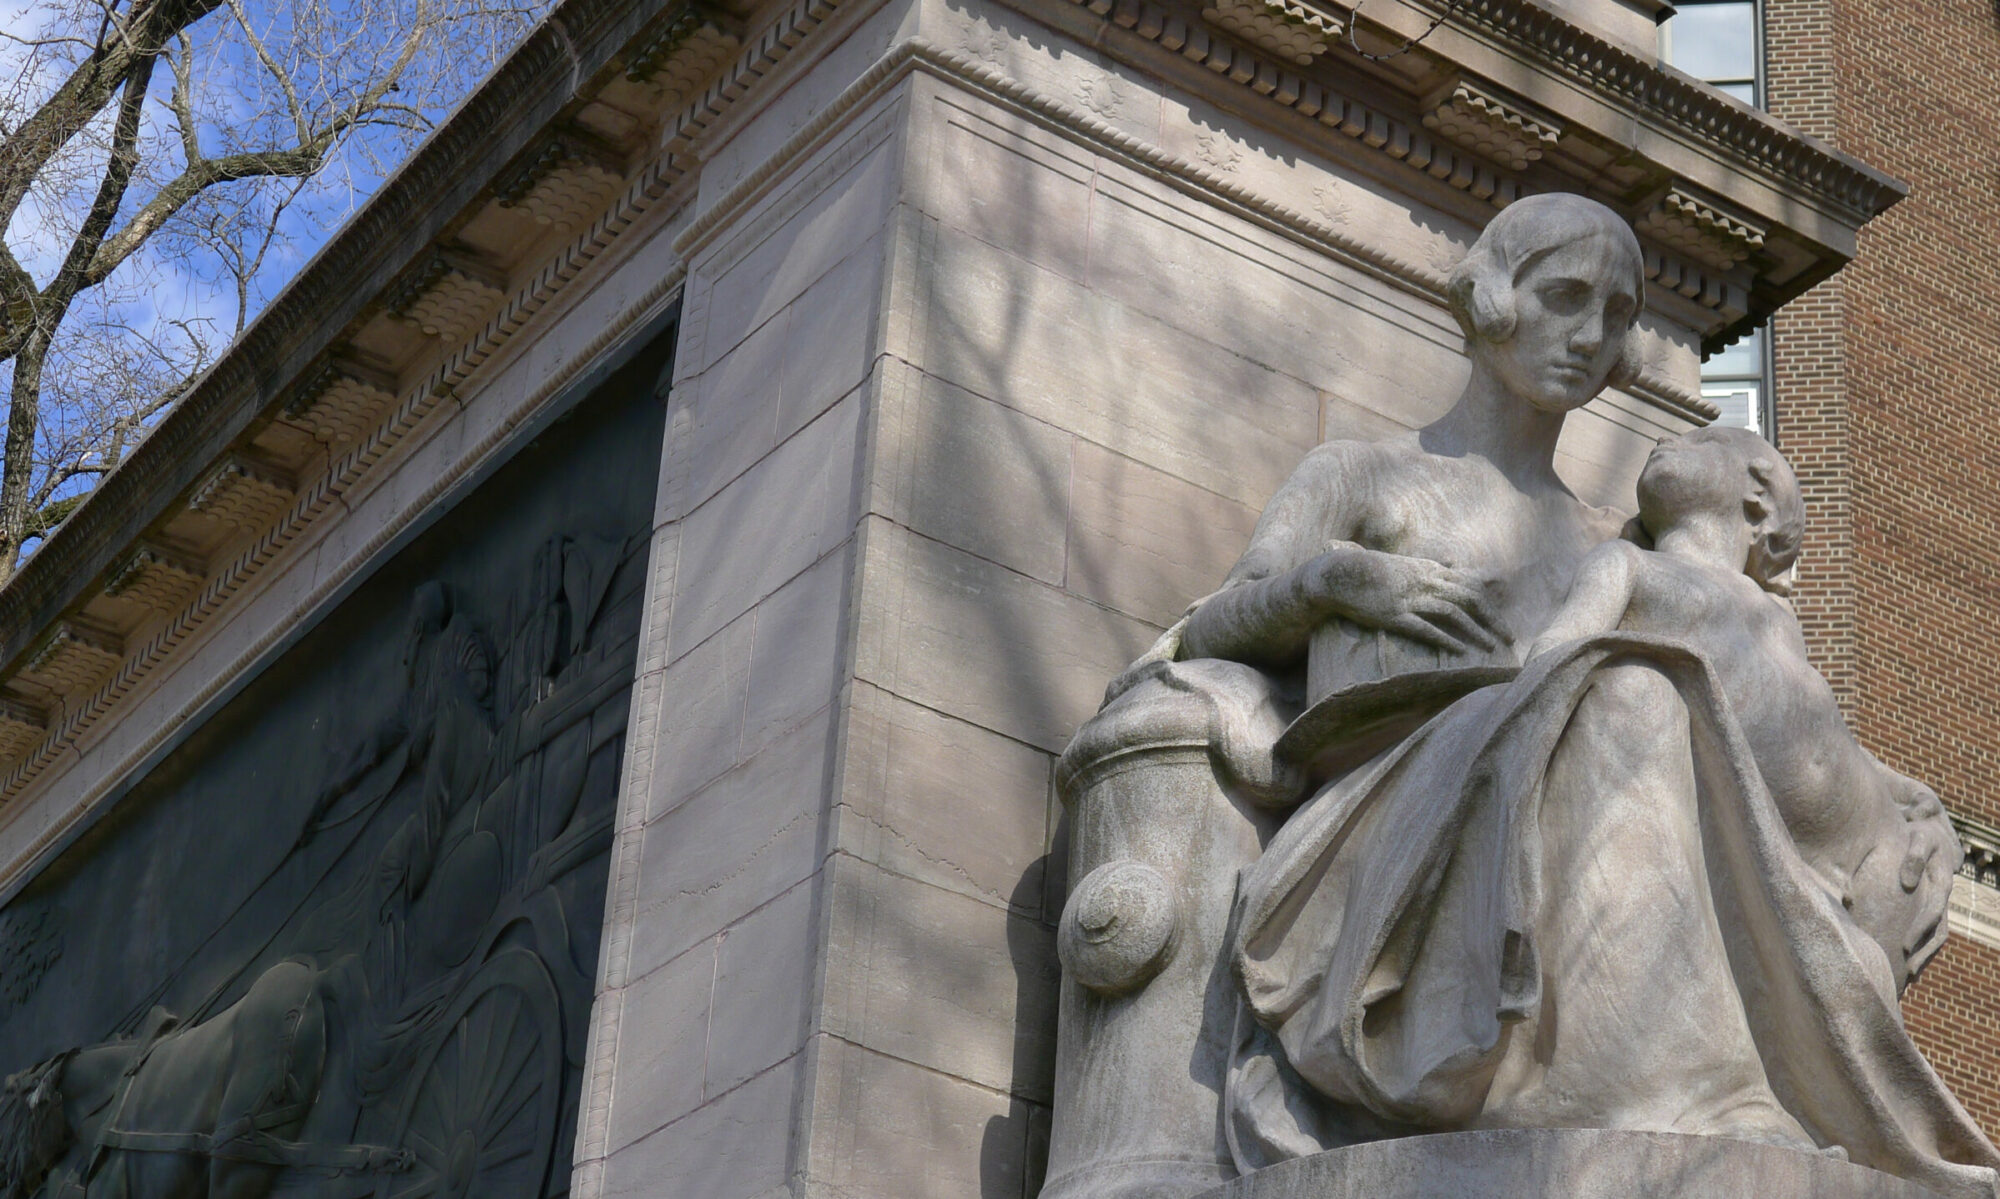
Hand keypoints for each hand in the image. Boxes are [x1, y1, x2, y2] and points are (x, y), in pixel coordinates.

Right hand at [1306, 547, 1506, 654]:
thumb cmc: (1369, 570)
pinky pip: (1424, 628)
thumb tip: (1448, 566)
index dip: (1489, 604)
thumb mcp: (1404, 564)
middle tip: (1509, 638)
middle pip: (1469, 599)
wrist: (1338, 574)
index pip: (1468, 585)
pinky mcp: (1393, 615)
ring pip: (1453, 614)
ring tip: (1491, 648)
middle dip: (1492, 620)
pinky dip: (1445, 639)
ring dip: (1475, 632)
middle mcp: (1424, 582)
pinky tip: (1460, 651)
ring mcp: (1409, 599)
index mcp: (1428, 570)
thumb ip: (1427, 568)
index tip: (1501, 620)